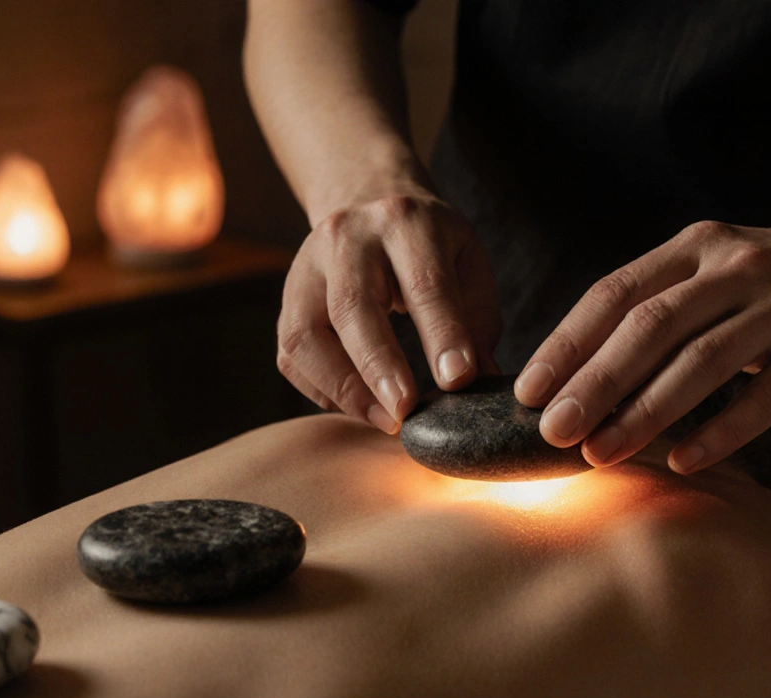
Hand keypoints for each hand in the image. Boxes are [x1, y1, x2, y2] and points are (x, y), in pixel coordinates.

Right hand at [278, 189, 502, 432]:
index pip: (424, 283)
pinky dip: (323, 390)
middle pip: (353, 306)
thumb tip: (482, 384)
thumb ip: (477, 320)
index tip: (456, 380)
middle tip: (405, 412)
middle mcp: (346, 238)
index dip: (441, 334)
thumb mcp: (467, 263)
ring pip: (306, 335)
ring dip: (343, 387)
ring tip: (384, 419)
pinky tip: (358, 407)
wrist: (369, 204)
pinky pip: (292, 356)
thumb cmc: (430, 247)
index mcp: (404, 222)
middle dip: (379, 366)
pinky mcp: (287, 301)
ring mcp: (306, 267)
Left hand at [514, 214, 770, 473]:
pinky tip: (683, 462)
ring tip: (602, 454)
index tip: (527, 391)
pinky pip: (767, 395)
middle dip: (594, 383)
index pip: (614, 293)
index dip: (567, 343)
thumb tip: (579, 371)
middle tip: (553, 431)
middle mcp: (734, 268)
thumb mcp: (715, 266)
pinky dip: (722, 431)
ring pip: (702, 362)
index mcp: (694, 247)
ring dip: (646, 413)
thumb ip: (660, 303)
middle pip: (649, 327)